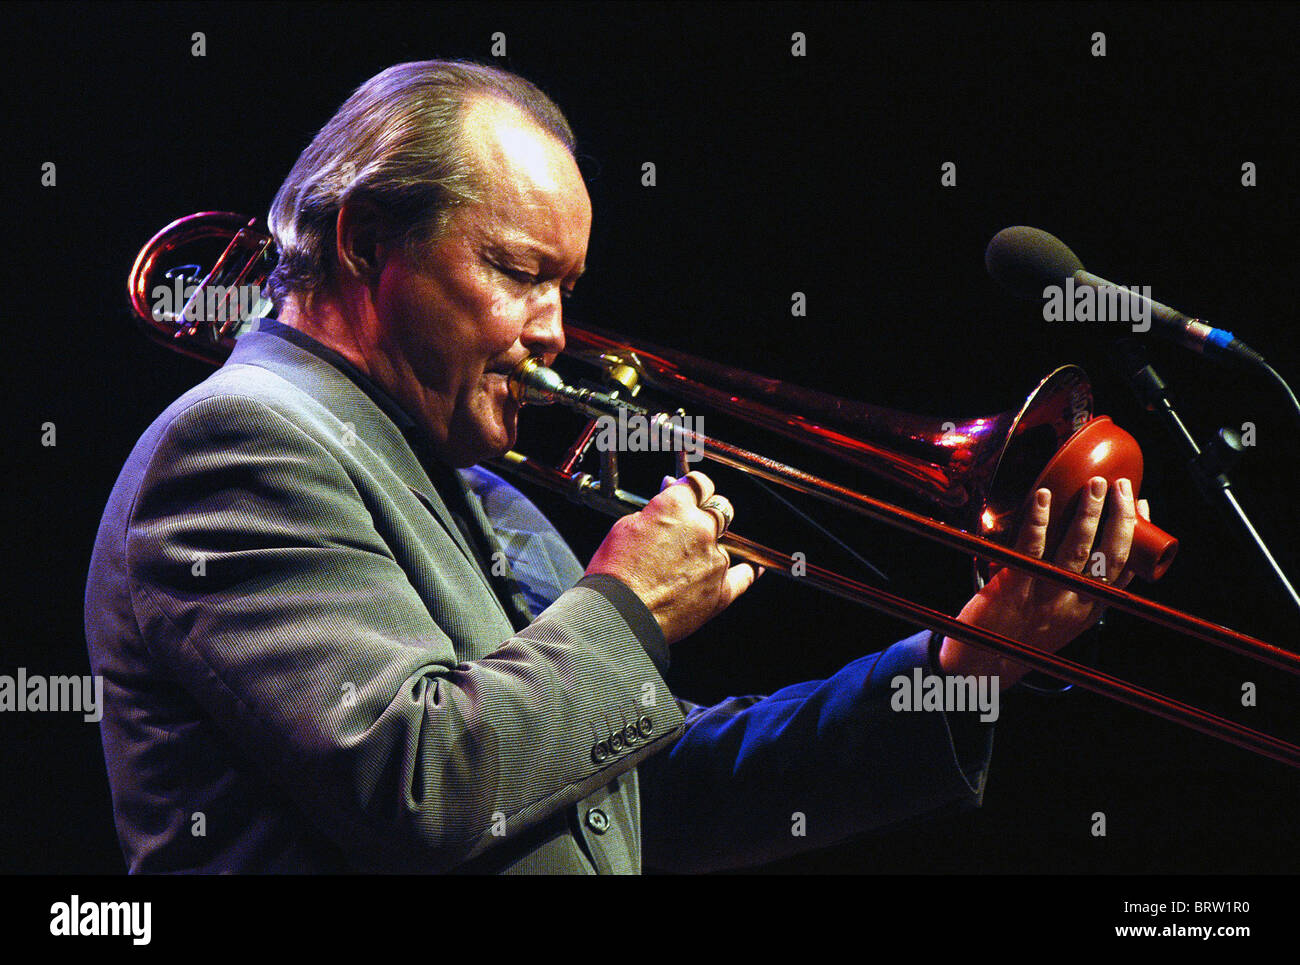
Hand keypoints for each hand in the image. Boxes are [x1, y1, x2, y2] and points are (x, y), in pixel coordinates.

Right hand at [585, 471, 757, 644]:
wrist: (620, 617)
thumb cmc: (615, 575)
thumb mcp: (625, 527)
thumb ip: (654, 509)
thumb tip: (668, 495)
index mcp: (675, 508)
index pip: (699, 483)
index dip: (695, 487)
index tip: (693, 492)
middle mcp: (701, 529)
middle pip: (721, 508)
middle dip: (709, 512)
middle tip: (691, 525)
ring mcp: (715, 560)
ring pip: (727, 542)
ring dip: (712, 546)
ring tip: (690, 562)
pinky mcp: (722, 590)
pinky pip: (745, 575)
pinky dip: (749, 569)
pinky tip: (752, 565)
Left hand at [939, 477, 1150, 684]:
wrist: (982, 665)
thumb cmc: (1021, 634)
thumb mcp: (1061, 617)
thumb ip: (1076, 587)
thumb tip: (1083, 540)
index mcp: (1089, 609)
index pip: (1126, 570)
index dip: (1138, 536)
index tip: (1142, 505)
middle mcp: (1073, 603)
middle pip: (1109, 557)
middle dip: (1122, 518)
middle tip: (1123, 486)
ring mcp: (1044, 596)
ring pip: (1076, 551)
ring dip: (1089, 515)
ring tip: (1096, 485)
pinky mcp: (1013, 589)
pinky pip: (1030, 550)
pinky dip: (1037, 522)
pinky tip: (1043, 498)